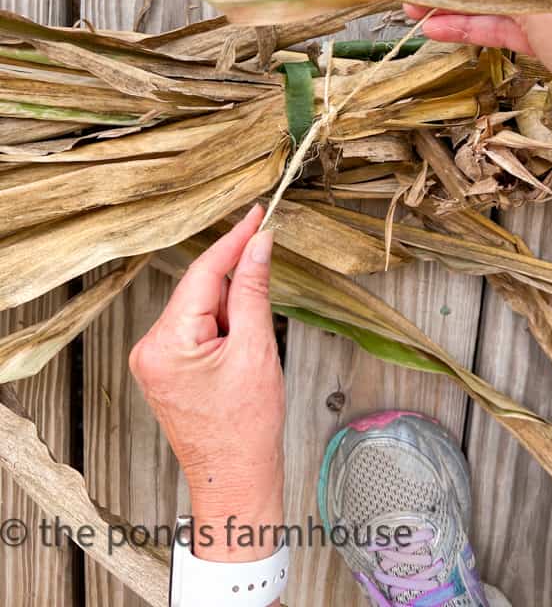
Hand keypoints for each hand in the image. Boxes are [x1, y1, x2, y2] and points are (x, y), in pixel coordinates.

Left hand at [129, 204, 283, 561]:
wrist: (236, 479)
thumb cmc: (246, 428)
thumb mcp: (256, 349)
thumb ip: (254, 290)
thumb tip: (259, 245)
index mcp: (166, 342)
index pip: (204, 273)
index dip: (234, 240)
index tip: (256, 214)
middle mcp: (149, 347)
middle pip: (202, 290)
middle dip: (238, 297)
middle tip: (260, 326)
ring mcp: (153, 358)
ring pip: (202, 308)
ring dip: (233, 317)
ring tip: (248, 358)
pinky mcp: (163, 366)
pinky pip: (197, 327)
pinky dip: (224, 330)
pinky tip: (237, 358)